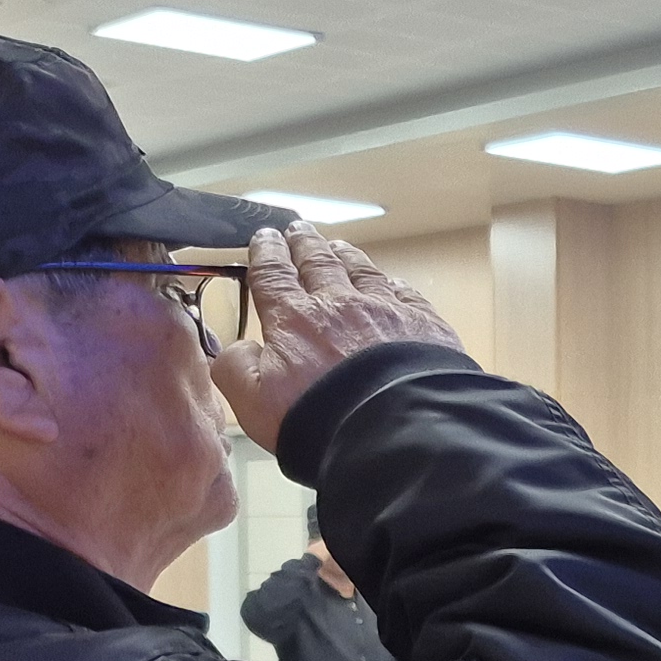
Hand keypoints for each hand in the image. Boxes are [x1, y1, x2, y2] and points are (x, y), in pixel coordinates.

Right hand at [211, 227, 457, 449]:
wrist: (395, 432)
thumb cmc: (320, 421)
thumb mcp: (255, 403)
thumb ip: (236, 369)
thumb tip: (237, 348)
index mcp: (295, 319)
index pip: (274, 275)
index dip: (266, 253)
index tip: (263, 237)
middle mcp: (340, 304)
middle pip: (319, 263)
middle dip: (305, 243)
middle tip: (298, 229)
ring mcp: (385, 311)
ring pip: (362, 271)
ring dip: (347, 256)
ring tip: (338, 245)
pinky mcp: (424, 326)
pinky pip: (406, 295)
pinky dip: (395, 286)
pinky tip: (393, 284)